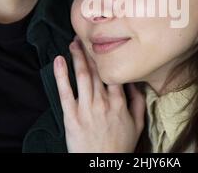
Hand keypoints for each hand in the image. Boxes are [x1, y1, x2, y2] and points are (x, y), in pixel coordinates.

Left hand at [53, 38, 145, 152]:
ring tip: (73, 43)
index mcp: (119, 102)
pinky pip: (65, 92)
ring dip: (77, 56)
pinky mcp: (71, 117)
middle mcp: (103, 101)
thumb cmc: (120, 146)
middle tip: (83, 37)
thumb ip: (139, 102)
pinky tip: (59, 61)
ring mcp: (86, 108)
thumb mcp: (138, 124)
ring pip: (82, 76)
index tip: (102, 45)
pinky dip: (61, 75)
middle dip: (90, 51)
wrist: (103, 164)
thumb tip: (136, 83)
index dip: (106, 57)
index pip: (112, 72)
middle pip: (96, 70)